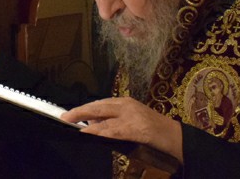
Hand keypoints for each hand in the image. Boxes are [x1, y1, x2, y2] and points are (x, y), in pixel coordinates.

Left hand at [61, 97, 183, 161]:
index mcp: (124, 102)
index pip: (99, 104)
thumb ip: (112, 122)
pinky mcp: (137, 128)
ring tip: (71, 122)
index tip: (68, 113)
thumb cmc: (153, 131)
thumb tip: (91, 125)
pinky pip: (114, 129)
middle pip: (97, 106)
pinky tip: (89, 132)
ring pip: (103, 116)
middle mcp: (126, 105)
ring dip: (85, 119)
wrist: (176, 137)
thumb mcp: (131, 122)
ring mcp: (132, 116)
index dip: (82, 108)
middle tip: (63, 117)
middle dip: (79, 111)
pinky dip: (99, 131)